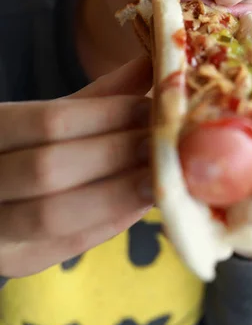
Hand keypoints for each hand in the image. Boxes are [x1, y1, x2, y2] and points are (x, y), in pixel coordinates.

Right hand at [0, 57, 153, 278]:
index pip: (50, 122)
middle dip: (114, 155)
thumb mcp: (52, 116)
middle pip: (49, 169)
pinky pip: (66, 245)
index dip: (107, 116)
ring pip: (53, 215)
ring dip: (117, 194)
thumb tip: (154, 63)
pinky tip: (141, 203)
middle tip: (162, 143)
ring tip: (160, 176)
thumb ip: (100, 96)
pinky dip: (109, 223)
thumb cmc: (28, 146)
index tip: (153, 108)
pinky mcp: (15, 261)